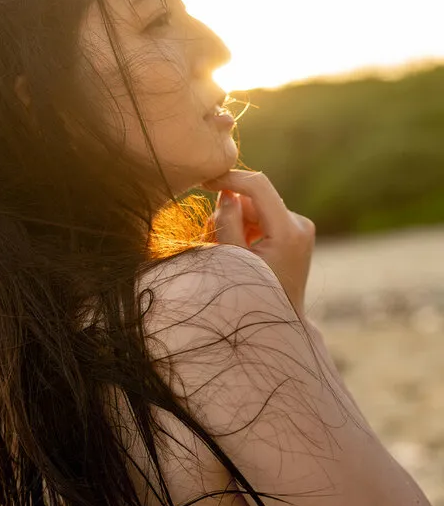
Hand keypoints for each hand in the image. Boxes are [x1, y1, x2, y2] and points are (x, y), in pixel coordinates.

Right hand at [200, 169, 315, 316]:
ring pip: (257, 209)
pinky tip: (240, 252)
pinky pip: (264, 220)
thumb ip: (227, 222)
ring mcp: (300, 230)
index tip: (204, 182)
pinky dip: (247, 230)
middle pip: (255, 200)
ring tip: (226, 251)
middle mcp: (300, 225)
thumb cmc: (251, 299)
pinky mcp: (295, 235)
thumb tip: (226, 193)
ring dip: (236, 223)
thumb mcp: (231, 259)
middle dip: (230, 213)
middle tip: (213, 240)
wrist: (278, 326)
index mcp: (288, 232)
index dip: (229, 179)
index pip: (258, 186)